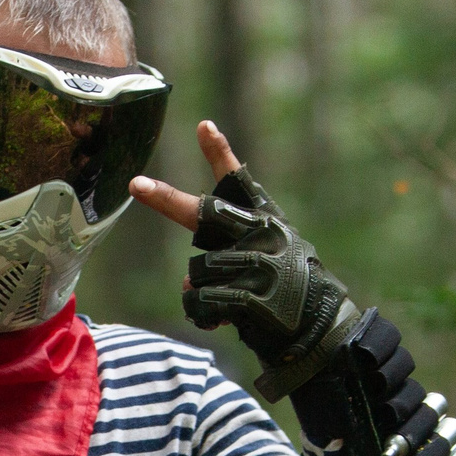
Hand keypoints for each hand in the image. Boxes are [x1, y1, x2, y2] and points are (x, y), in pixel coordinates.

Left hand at [129, 123, 360, 401]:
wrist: (319, 329)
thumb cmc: (284, 292)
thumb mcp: (267, 259)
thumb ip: (226, 257)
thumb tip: (188, 282)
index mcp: (265, 220)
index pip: (239, 182)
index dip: (220, 153)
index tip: (203, 126)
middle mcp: (262, 234)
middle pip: (202, 213)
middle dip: (165, 199)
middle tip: (136, 184)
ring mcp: (260, 264)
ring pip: (197, 270)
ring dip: (199, 290)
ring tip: (224, 303)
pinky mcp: (255, 296)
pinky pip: (202, 301)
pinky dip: (201, 314)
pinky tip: (218, 320)